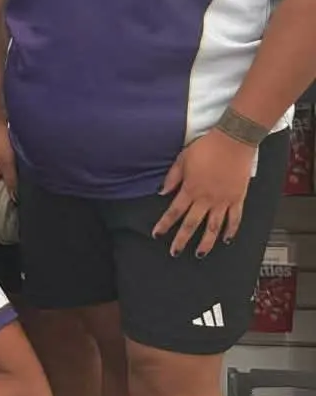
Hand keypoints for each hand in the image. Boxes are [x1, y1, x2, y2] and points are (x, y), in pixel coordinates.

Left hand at [153, 128, 256, 256]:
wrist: (233, 141)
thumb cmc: (206, 148)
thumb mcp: (182, 159)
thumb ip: (172, 178)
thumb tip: (161, 192)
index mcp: (191, 189)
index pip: (174, 211)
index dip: (165, 224)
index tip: (157, 235)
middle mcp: (206, 199)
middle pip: (192, 224)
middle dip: (182, 240)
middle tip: (174, 252)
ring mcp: (223, 200)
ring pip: (214, 227)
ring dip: (206, 242)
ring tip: (199, 254)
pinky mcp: (238, 199)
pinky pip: (234, 219)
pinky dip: (231, 231)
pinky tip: (226, 240)